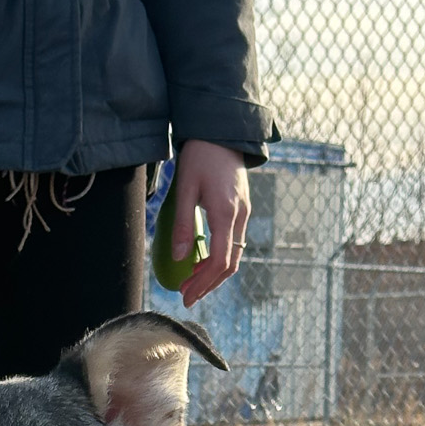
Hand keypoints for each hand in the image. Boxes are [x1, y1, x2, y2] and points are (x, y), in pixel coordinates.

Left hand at [170, 138, 250, 309]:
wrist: (221, 131)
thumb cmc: (199, 156)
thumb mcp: (185, 188)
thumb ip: (182, 224)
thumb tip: (179, 258)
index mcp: (226, 212)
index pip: (219, 260)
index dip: (203, 282)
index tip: (186, 294)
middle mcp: (240, 216)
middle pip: (229, 264)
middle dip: (208, 283)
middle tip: (186, 295)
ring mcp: (244, 213)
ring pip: (234, 255)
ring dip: (214, 273)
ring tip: (192, 282)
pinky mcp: (242, 209)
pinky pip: (234, 242)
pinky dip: (220, 258)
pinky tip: (202, 260)